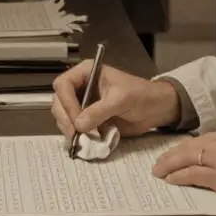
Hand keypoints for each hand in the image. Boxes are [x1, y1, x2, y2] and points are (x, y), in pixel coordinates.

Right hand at [51, 59, 179, 138]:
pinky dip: (77, 136)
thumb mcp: (121, 99)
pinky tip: (83, 143)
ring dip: (69, 129)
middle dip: (65, 119)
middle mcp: (81, 87)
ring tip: (81, 140)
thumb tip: (79, 125)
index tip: (77, 120)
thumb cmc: (142, 95)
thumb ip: (100, 111)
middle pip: (59, 102)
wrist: (156, 109)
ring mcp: (84, 104)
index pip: (63, 85)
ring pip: (64, 117)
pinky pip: (75, 128)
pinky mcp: (89, 119)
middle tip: (75, 135)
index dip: (67, 103)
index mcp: (87, 72)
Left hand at [152, 127, 215, 215]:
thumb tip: (215, 161)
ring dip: (170, 165)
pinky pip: (193, 174)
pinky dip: (179, 177)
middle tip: (159, 162)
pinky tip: (171, 181)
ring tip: (159, 172)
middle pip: (192, 145)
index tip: (176, 153)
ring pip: (188, 158)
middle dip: (173, 154)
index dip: (187, 147)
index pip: (205, 139)